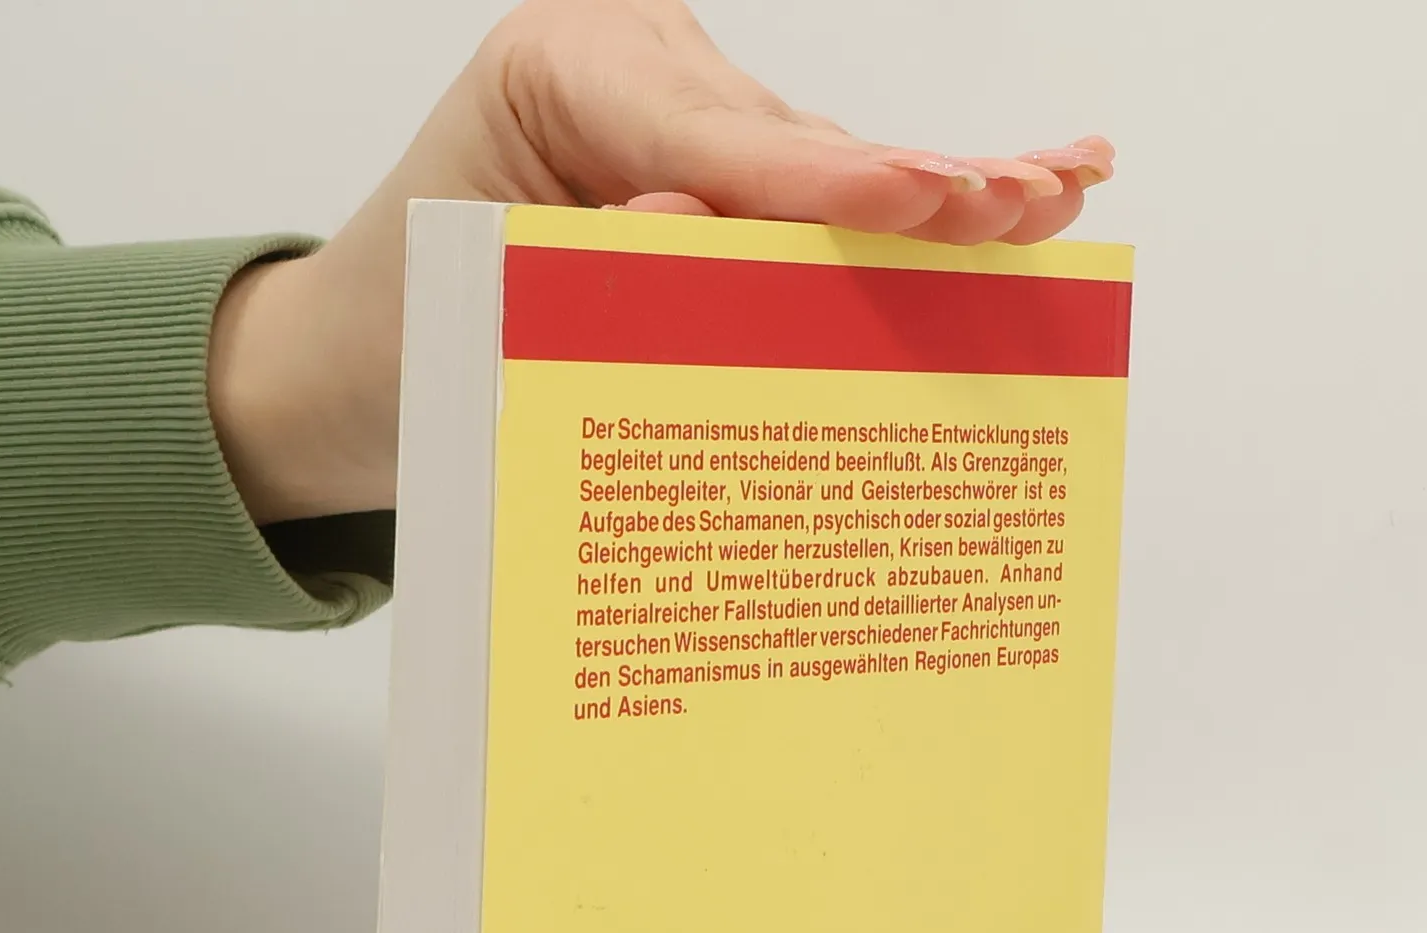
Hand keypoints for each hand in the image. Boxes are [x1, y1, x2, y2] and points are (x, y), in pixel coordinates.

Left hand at [209, 0, 1113, 524]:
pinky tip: (1023, 188)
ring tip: (1056, 196)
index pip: (710, 137)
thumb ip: (610, 286)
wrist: (369, 362)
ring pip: (827, 174)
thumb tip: (725, 256)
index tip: (918, 198)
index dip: (819, 181)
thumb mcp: (484, 319)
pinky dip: (910, 221)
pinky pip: (820, 203)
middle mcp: (639, 75)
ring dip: (942, 201)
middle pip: (797, 144)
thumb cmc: (410, 341)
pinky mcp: (725, 175)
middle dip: (915, 183)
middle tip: (1023, 200)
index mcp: (559, 75)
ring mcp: (691, 120)